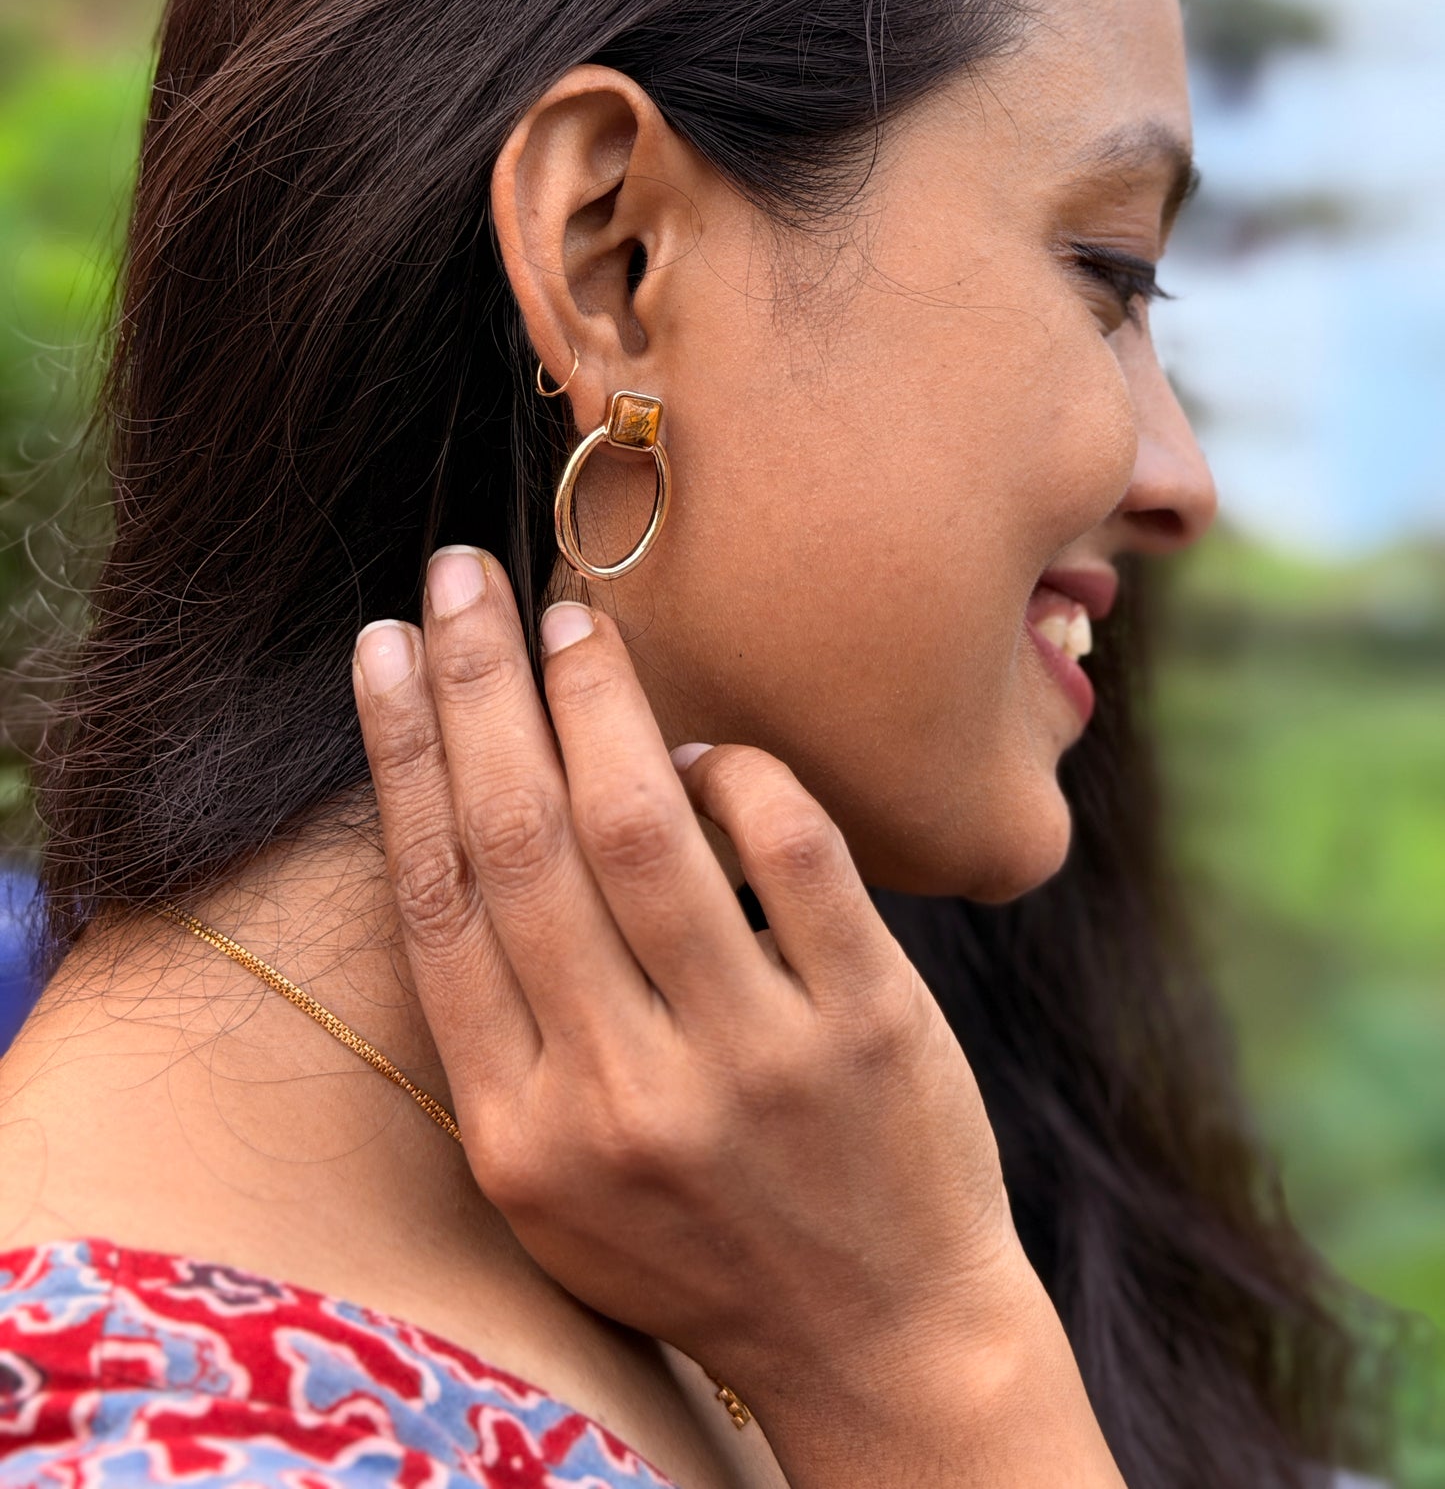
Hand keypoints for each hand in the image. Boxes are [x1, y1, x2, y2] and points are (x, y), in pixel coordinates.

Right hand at [351, 547, 1027, 1421]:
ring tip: (573, 623)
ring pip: (647, 829)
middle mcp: (617, 1095)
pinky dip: (745, 775)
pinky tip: (714, 746)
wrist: (880, 1340)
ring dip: (599, 702)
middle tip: (461, 576)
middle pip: (524, 842)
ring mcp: (748, 1062)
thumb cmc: (701, 1234)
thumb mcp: (557, 1174)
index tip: (381, 649)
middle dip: (479, 685)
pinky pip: (792, 852)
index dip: (403, 758)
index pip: (439, 903)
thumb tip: (472, 821)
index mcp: (518, 1130)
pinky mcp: (866, 1028)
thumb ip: (507, 1026)